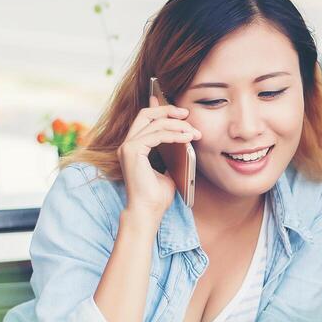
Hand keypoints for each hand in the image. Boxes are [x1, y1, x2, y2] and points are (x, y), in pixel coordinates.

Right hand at [119, 97, 200, 222]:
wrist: (148, 211)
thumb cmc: (158, 195)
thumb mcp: (170, 168)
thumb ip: (172, 153)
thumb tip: (183, 137)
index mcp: (134, 147)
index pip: (145, 119)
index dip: (162, 109)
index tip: (182, 111)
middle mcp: (128, 144)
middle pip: (146, 114)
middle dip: (169, 111)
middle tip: (187, 114)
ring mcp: (128, 147)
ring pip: (154, 123)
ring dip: (177, 125)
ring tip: (194, 132)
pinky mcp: (132, 151)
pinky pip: (156, 135)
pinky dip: (174, 134)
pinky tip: (187, 138)